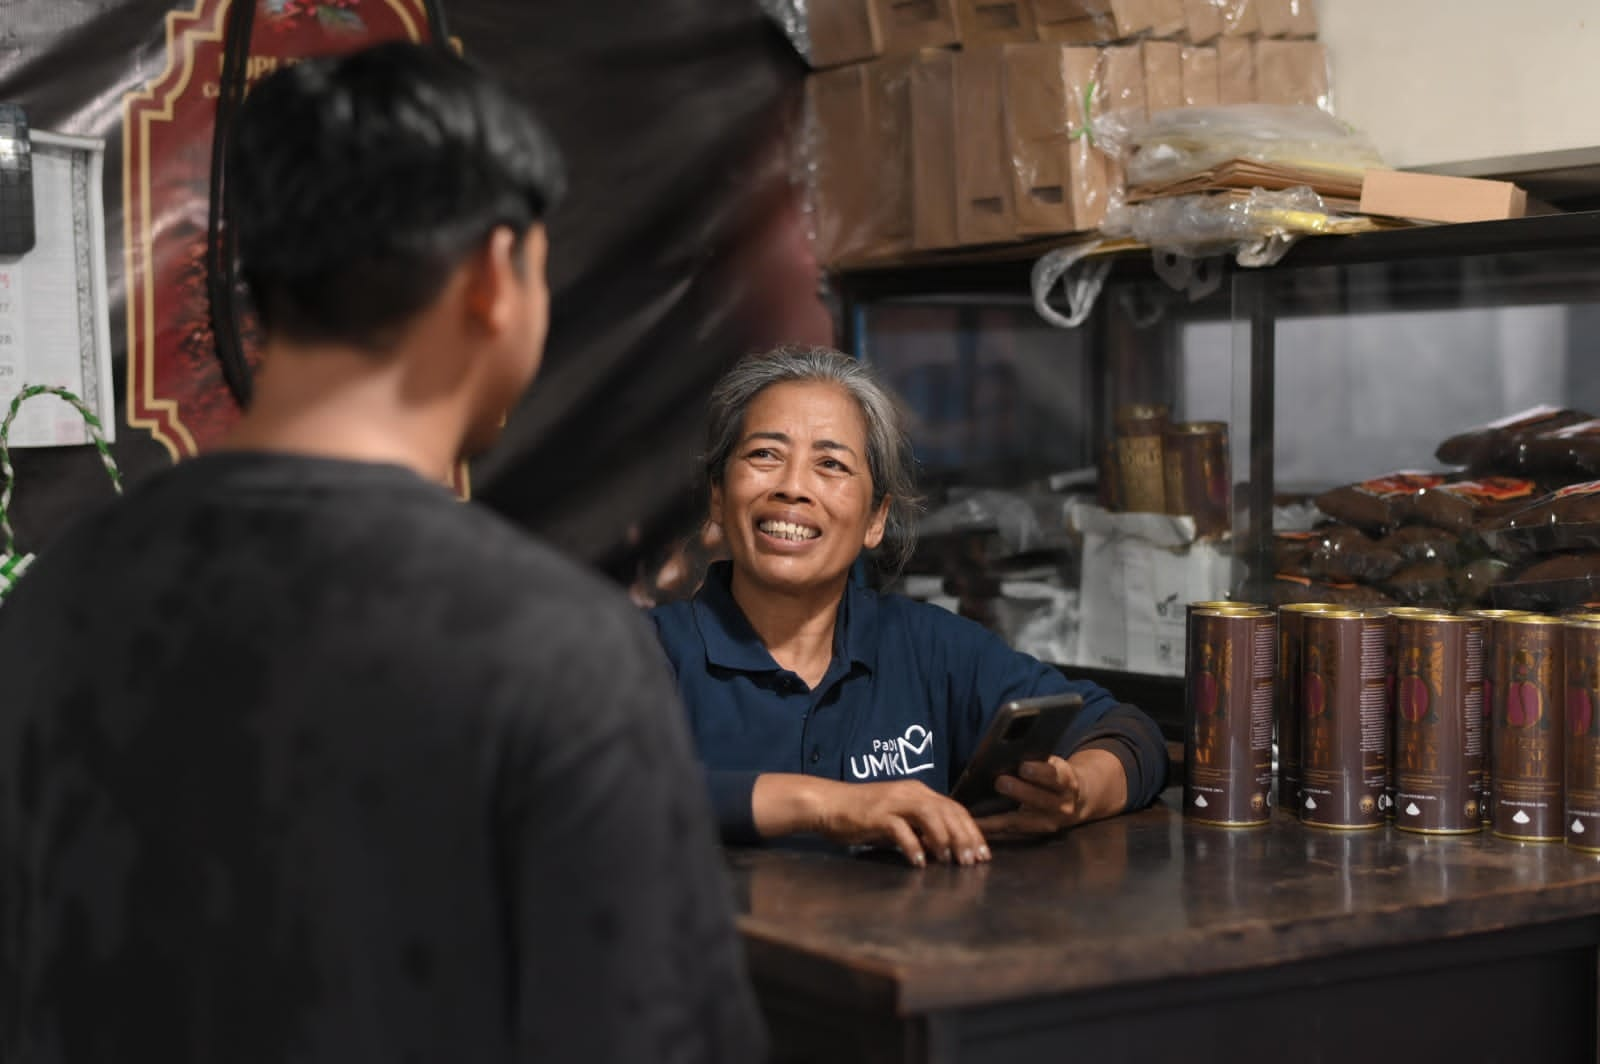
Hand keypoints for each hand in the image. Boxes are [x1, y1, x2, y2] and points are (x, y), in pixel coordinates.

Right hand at [814, 778, 990, 868]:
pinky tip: (919, 862)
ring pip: (929, 815)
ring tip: (950, 861)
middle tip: (973, 861)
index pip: (954, 807)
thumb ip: (919, 830)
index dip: (972, 830)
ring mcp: (893, 801)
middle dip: (964, 837)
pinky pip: (900, 828)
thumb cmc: (862, 815)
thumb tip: (943, 850)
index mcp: (918, 792)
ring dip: (943, 839)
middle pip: (947, 810)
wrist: (828, 804)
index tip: (983, 853)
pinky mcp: (876, 814)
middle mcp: (910, 792)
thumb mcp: (898, 819)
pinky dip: (913, 845)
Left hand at [976, 749, 1126, 839]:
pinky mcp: (1035, 835)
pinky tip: (974, 823)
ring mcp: (1049, 823)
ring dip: (997, 818)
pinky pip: (1011, 833)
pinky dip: (992, 828)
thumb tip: (1006, 751)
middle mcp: (1061, 805)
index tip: (1024, 766)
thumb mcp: (1053, 764)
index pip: (1055, 776)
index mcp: (1066, 782)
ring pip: (1021, 822)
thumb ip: (1037, 760)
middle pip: (1039, 800)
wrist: (1076, 800)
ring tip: (975, 812)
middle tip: (1000, 782)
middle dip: (1020, 791)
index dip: (1040, 772)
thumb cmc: (1054, 775)